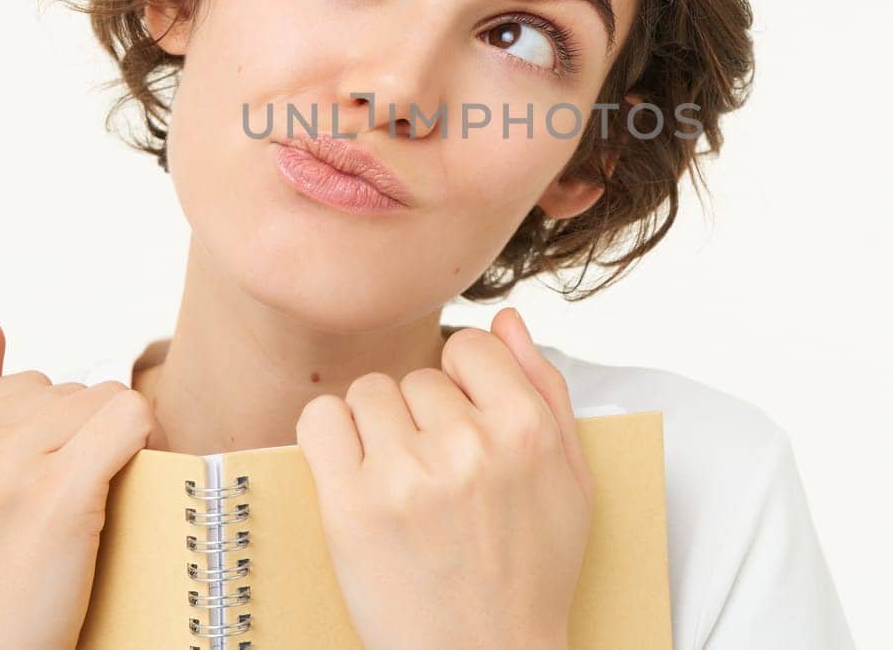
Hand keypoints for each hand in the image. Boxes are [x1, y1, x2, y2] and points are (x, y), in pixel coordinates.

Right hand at [0, 317, 164, 649]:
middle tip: (46, 511)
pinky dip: (144, 439)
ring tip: (72, 514)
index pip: (17, 385)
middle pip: (60, 391)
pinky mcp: (56, 493)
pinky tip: (128, 477)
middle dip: (70, 441)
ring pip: (98, 403)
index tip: (21, 491)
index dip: (39, 436)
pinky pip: (129, 417)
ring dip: (103, 450)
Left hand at [296, 307, 593, 649]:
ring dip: (375, 428)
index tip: (459, 422)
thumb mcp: (571, 479)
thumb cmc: (530, 574)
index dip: (461, 382)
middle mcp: (468, 445)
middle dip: (421, 416)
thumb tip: (507, 318)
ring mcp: (406, 474)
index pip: (470, 346)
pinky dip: (329, 438)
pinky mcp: (352, 506)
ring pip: (368, 393)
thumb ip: (544, 387)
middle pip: (417, 375)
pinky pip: (321, 420)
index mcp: (526, 430)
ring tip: (397, 479)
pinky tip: (352, 471)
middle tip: (433, 472)